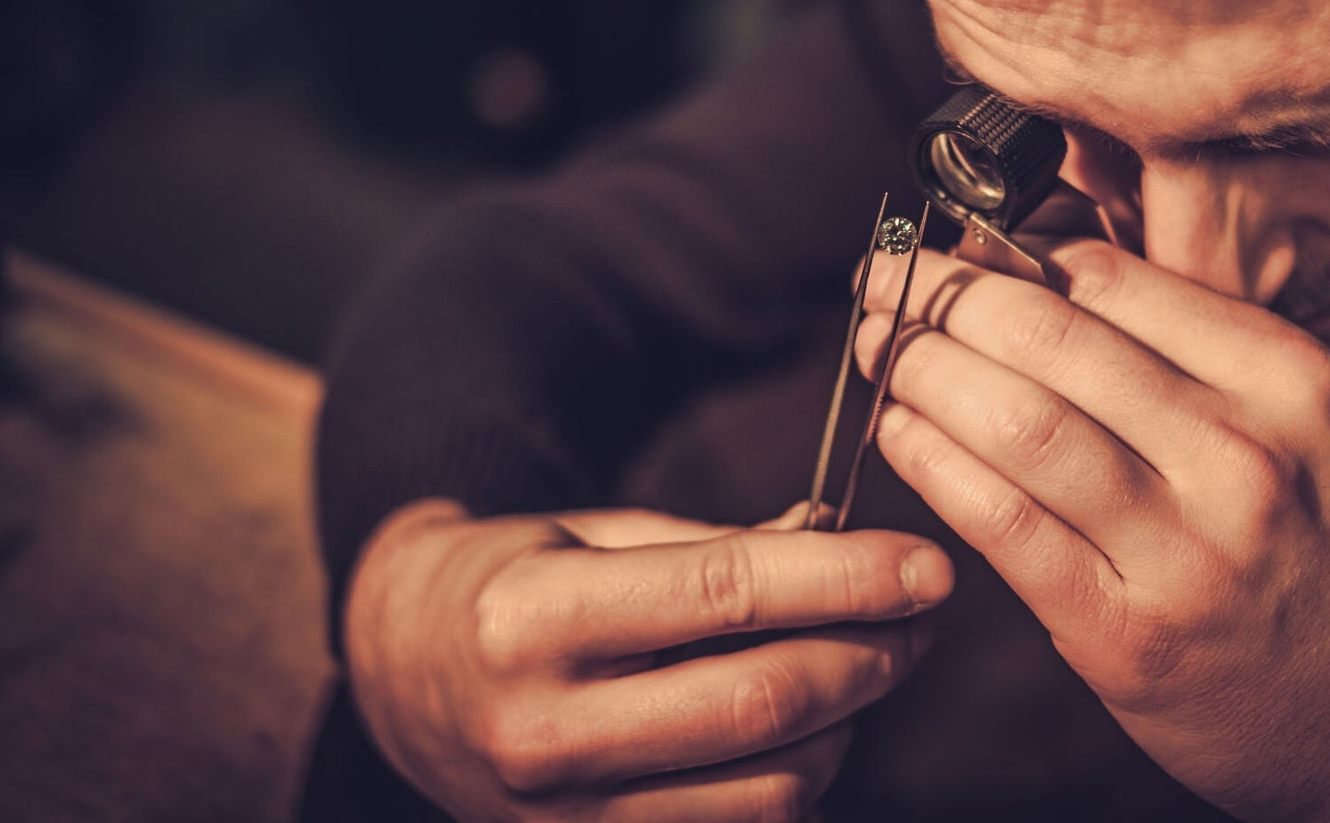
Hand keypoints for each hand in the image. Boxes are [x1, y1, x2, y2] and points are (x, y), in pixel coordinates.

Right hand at [343, 499, 952, 821]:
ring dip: (850, 725)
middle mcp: (544, 726)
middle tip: (923, 615)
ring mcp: (566, 812)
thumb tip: (846, 542)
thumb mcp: (592, 535)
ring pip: (771, 787)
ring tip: (868, 666)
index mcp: (533, 617)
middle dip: (872, 655)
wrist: (402, 673)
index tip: (927, 565)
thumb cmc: (514, 582)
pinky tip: (811, 726)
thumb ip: (719, 546)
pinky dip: (801, 779)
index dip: (847, 579)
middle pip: (763, 702)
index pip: (727, 596)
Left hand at [857, 241, 1329, 820]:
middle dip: (942, 296)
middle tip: (888, 279)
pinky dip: (933, 464)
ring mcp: (1181, 547)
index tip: (956, 247)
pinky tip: (896, 431)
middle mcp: (1239, 453)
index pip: (1112, 280)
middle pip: (1050, 338)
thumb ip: (1201, 348)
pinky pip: (1002, 522)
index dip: (1008, 253)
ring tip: (877, 345)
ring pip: (1016, 421)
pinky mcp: (1124, 629)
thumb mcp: (1313, 420)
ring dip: (922, 370)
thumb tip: (1052, 273)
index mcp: (1286, 379)